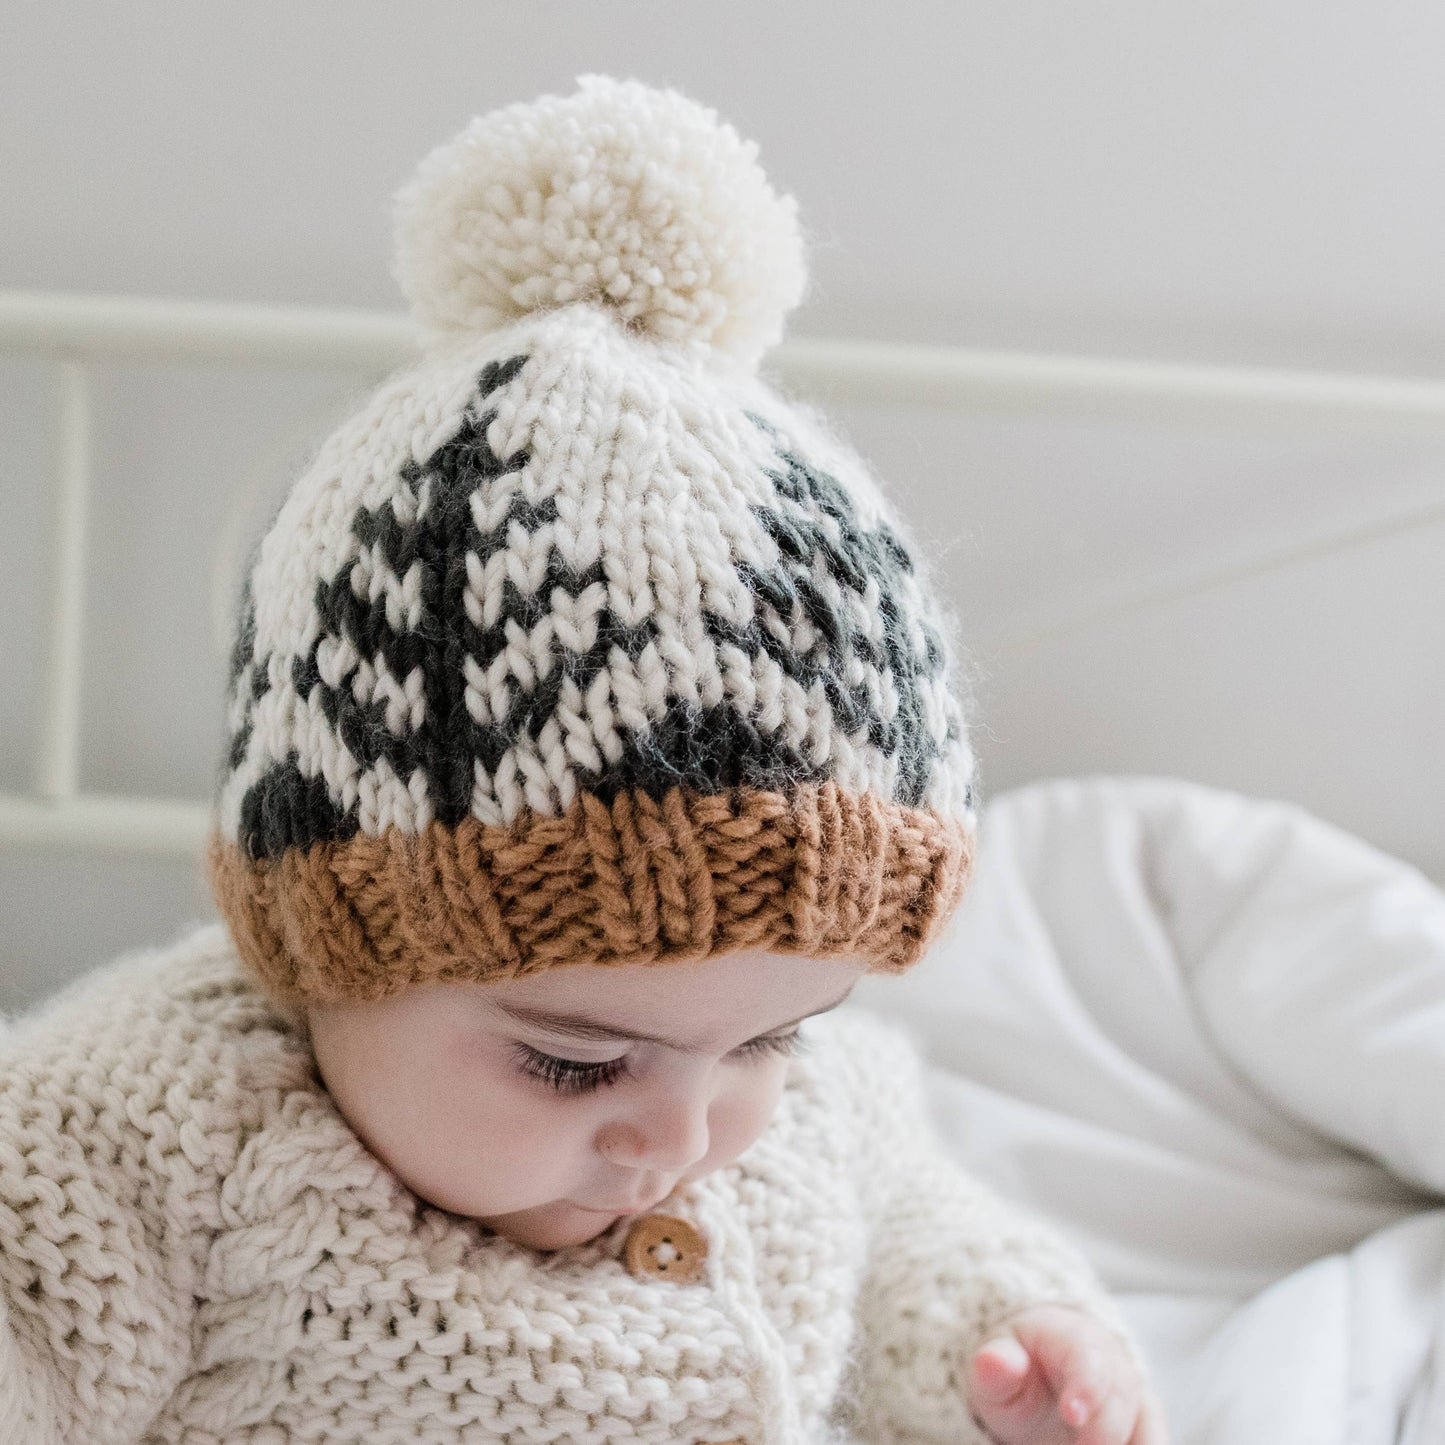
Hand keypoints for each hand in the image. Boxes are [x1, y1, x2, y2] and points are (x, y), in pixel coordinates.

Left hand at [965, 1303, 1168, 1444]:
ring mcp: (1134, 1391)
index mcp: (1071, 1335)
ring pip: (1148, 1419)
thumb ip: (996, 1368)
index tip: (1072, 1416)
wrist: (1038, 1377)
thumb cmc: (1016, 1371)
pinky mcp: (1145, 1422)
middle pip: (1121, 1391)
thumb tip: (991, 1361)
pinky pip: (1153, 1438)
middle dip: (1105, 1430)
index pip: (1086, 1354)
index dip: (1086, 1385)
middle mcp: (1113, 1359)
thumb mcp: (997, 1368)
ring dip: (1134, 1442)